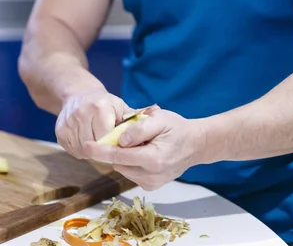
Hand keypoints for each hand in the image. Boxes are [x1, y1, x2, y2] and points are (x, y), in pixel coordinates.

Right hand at [56, 89, 133, 158]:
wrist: (79, 93)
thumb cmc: (105, 103)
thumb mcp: (120, 106)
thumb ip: (132, 120)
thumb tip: (146, 132)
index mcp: (99, 107)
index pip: (106, 137)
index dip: (113, 144)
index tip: (118, 145)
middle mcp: (81, 113)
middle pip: (94, 146)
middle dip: (102, 150)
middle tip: (108, 147)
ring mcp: (68, 123)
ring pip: (82, 150)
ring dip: (90, 152)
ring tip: (97, 143)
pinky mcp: (59, 131)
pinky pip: (71, 150)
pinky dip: (80, 151)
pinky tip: (86, 141)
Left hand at [84, 108, 205, 190]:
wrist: (195, 144)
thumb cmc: (177, 128)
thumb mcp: (160, 119)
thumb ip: (139, 129)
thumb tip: (119, 140)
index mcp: (153, 159)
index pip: (118, 156)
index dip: (100, 150)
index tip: (85, 145)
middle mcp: (151, 176)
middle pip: (119, 163)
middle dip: (115, 149)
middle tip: (126, 133)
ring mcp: (151, 184)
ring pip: (123, 168)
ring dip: (124, 155)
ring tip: (141, 141)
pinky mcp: (151, 186)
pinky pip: (131, 172)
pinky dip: (131, 161)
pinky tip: (143, 151)